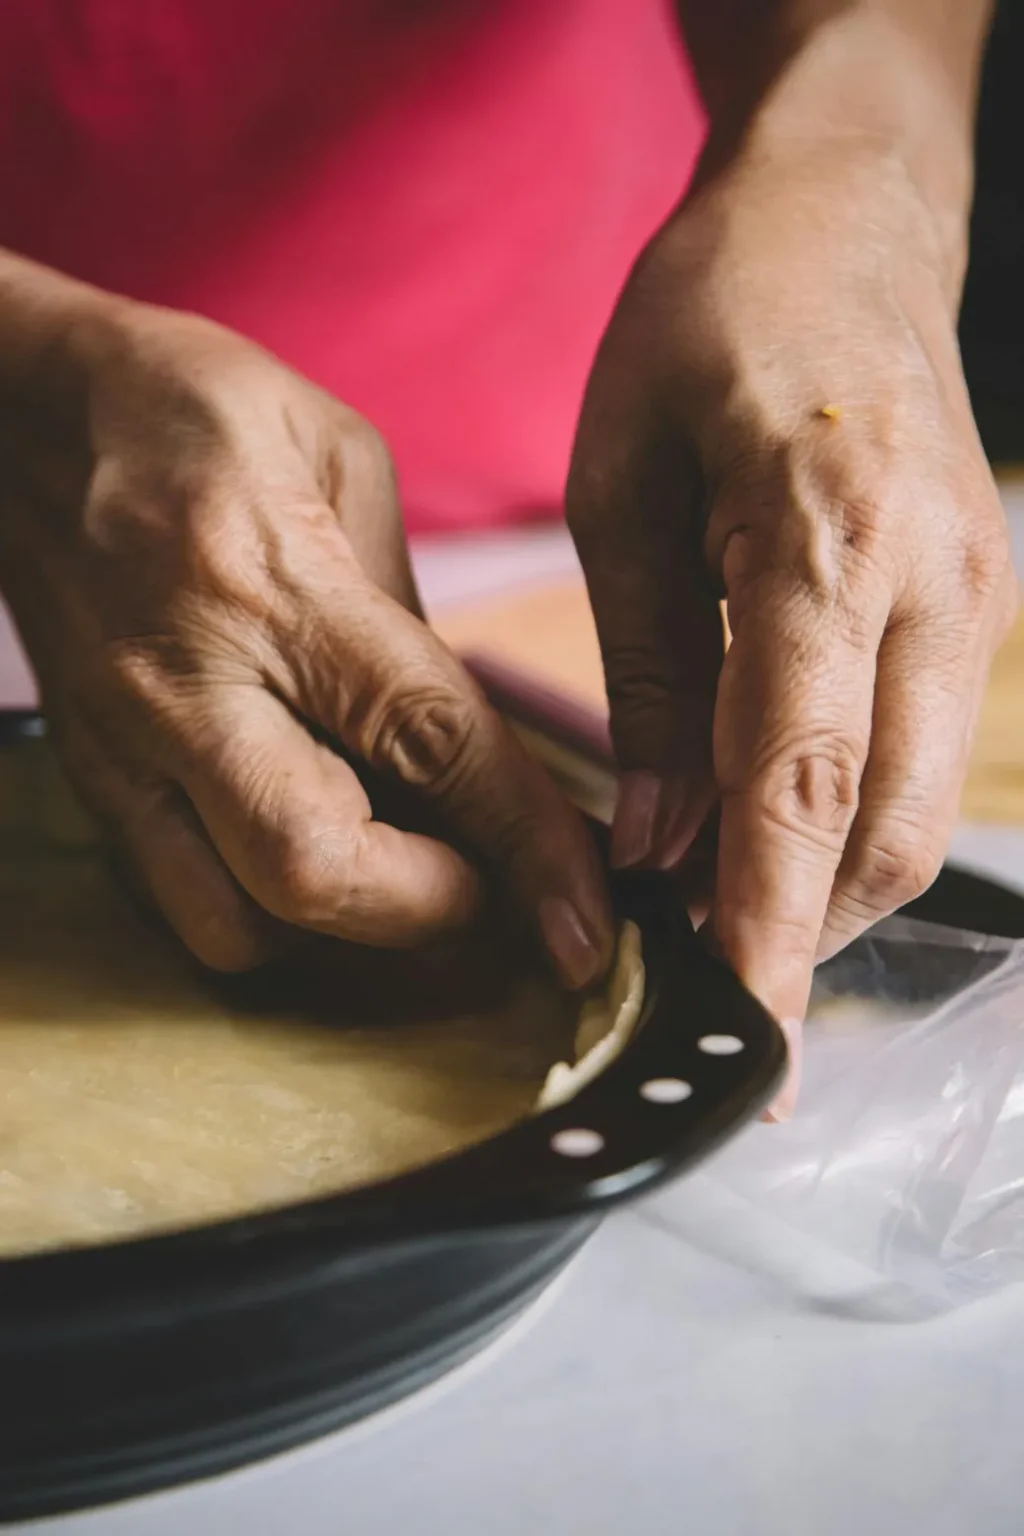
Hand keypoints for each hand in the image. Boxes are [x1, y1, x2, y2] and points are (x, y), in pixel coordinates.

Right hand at [0, 299, 609, 978]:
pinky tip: (318, 857)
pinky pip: (180, 900)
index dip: (524, 844)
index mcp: (278, 585)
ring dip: (345, 931)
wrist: (17, 415)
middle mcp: (188, 685)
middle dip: (430, 916)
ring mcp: (123, 746)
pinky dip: (269, 915)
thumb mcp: (342, 462)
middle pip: (314, 872)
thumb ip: (404, 614)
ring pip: (235, 926)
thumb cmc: (194, 415)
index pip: (427, 741)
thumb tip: (460, 748)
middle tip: (493, 899)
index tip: (585, 919)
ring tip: (405, 881)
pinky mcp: (90, 777)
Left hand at [568, 149, 1016, 1110]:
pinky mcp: (977, 601)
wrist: (847, 215)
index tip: (738, 1036)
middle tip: (716, 1005)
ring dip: (829, 892)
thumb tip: (656, 840)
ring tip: (729, 930)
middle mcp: (930, 584)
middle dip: (804, 937)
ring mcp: (974, 596)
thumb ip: (647, 671)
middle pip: (888, 828)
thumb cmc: (709, 321)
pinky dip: (854, 825)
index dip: (766, 925)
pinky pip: (923, 754)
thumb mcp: (623, 481)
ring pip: (921, 810)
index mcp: (822, 539)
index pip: (800, 782)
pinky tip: (777, 841)